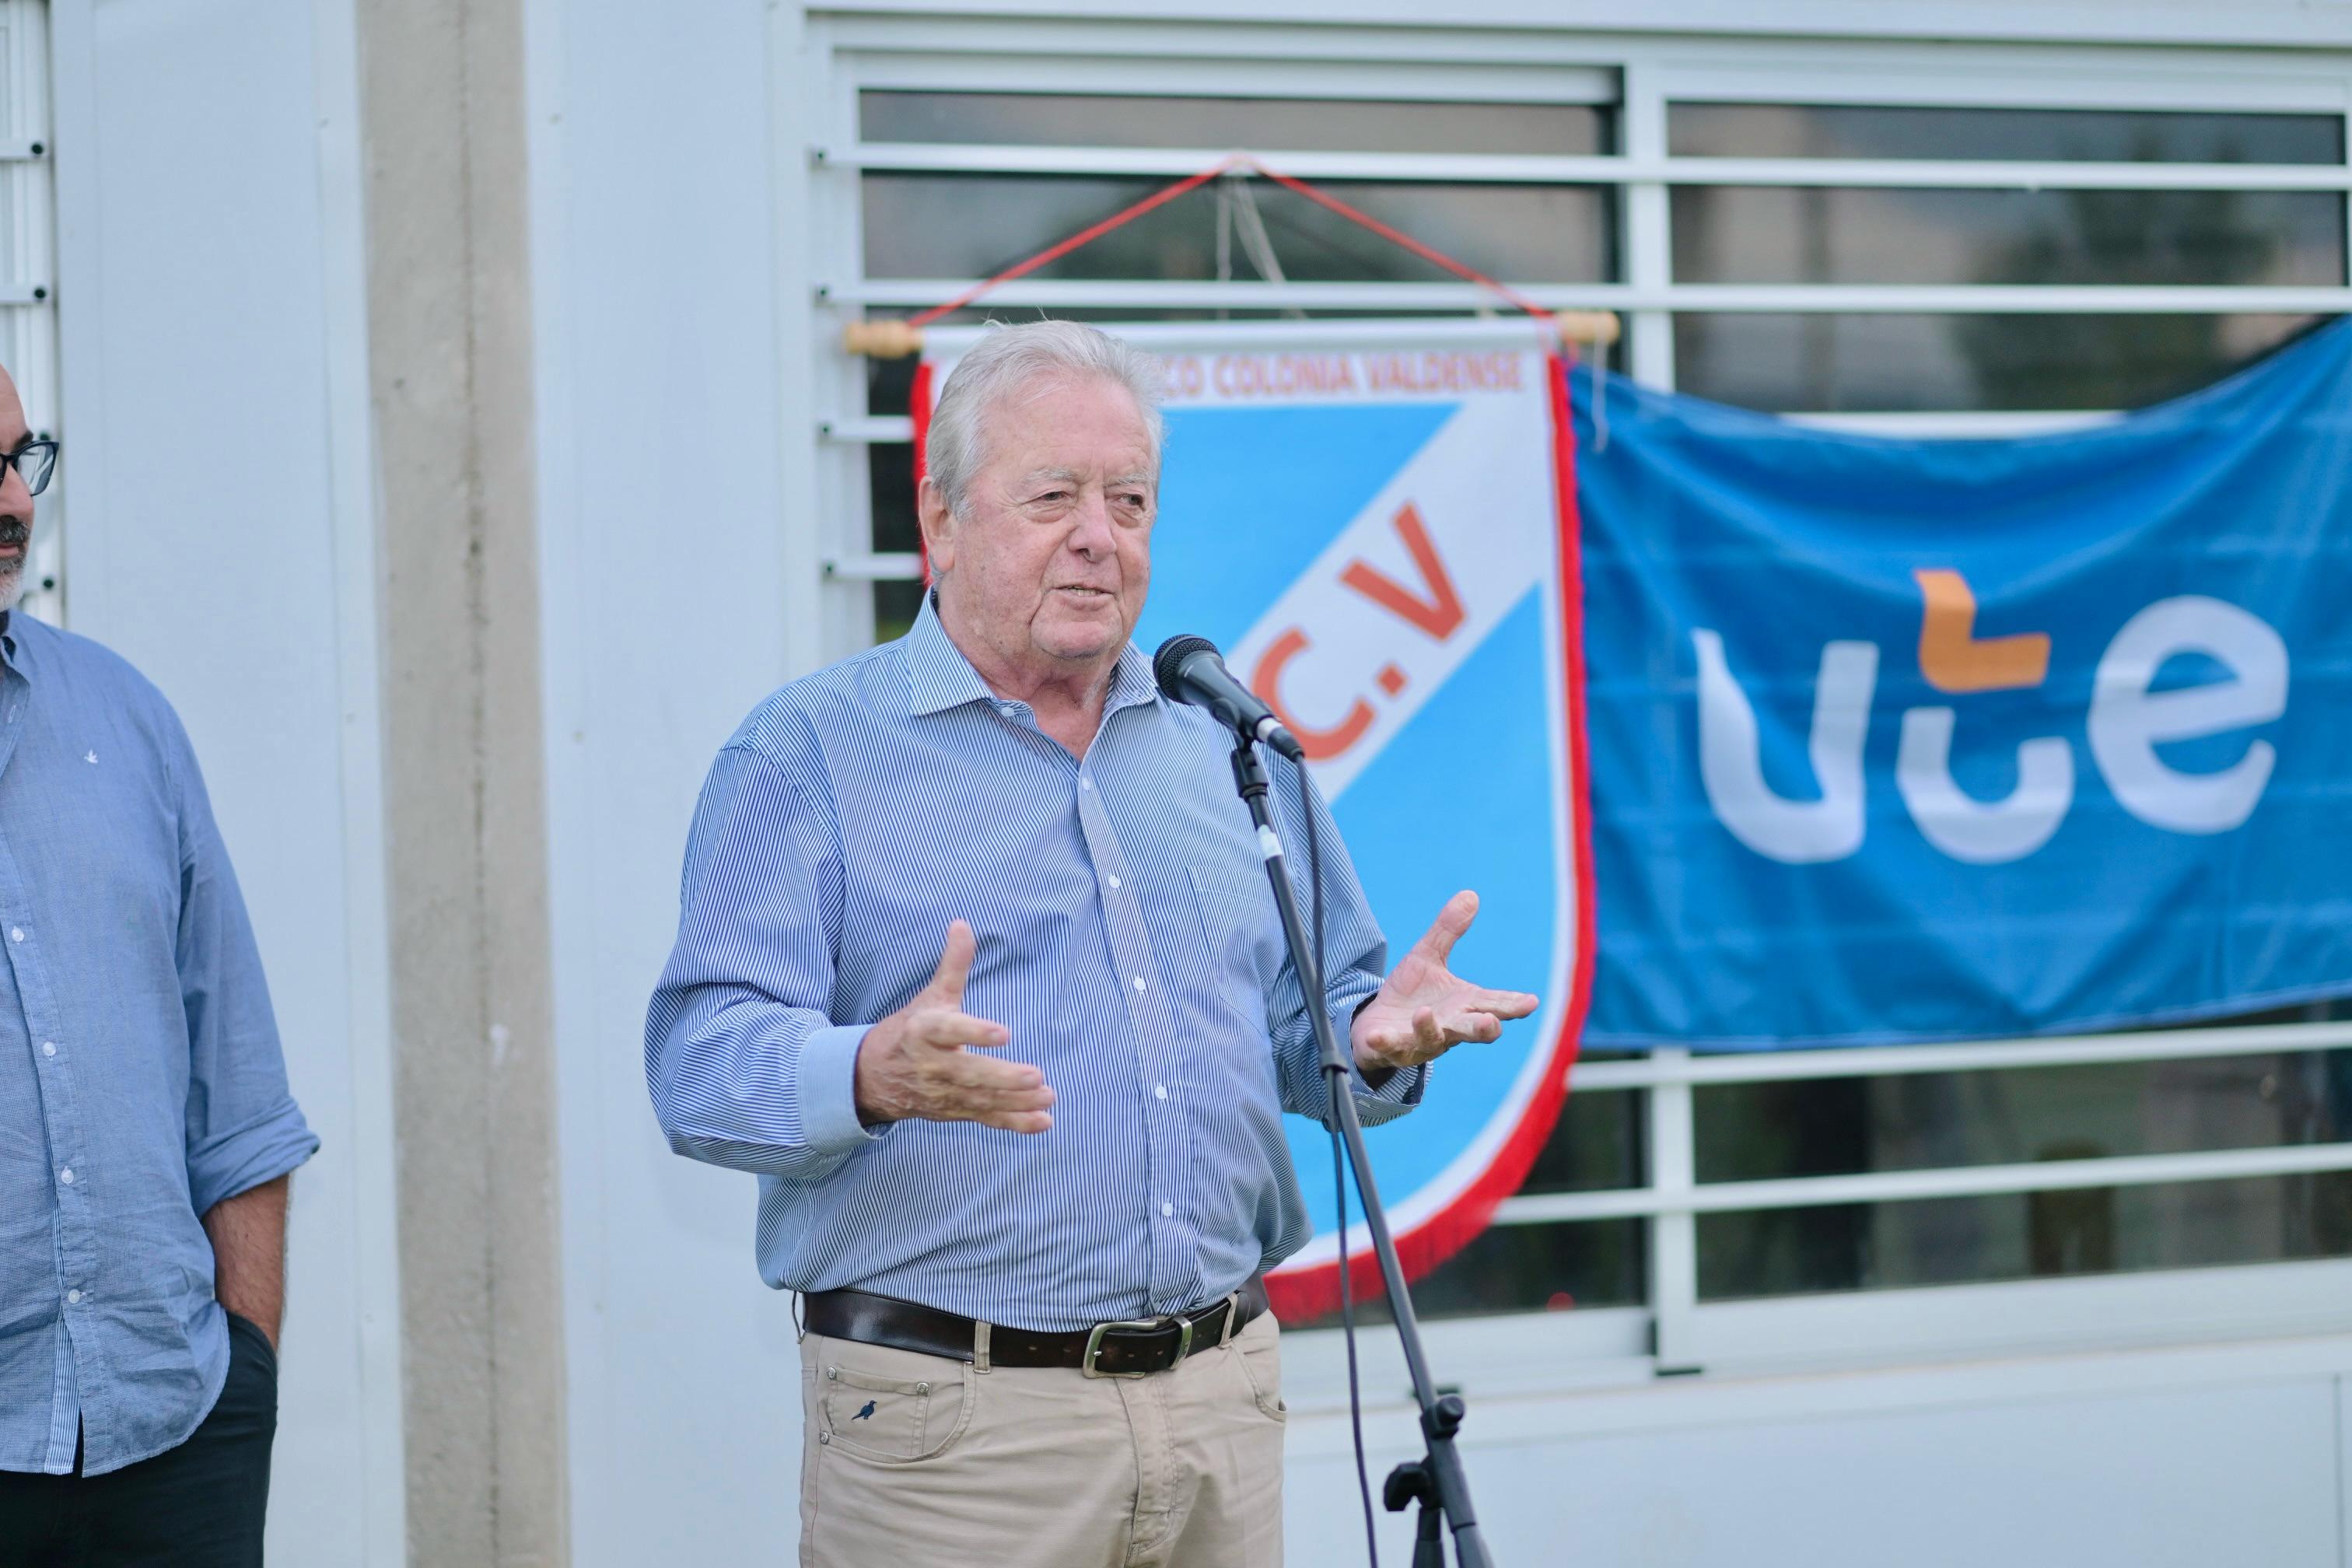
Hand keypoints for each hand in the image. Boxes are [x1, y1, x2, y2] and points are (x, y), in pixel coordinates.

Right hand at [853, 921, 1054, 1133]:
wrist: (872, 1078)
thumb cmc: (909, 1031)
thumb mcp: (929, 998)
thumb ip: (952, 966)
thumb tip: (963, 924)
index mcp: (924, 1032)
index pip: (949, 1031)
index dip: (974, 1032)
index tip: (1003, 1032)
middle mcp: (933, 1066)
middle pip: (968, 1073)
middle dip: (1002, 1078)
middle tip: (1035, 1076)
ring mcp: (944, 1093)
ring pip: (981, 1099)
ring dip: (1016, 1101)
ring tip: (1047, 1096)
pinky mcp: (955, 1111)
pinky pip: (986, 1119)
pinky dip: (1014, 1123)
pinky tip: (1043, 1122)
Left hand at [1349, 890, 1538, 1074]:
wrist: (1376, 1025)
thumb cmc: (1412, 994)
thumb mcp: (1427, 957)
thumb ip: (1448, 931)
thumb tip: (1470, 894)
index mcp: (1463, 1006)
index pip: (1493, 1004)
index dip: (1513, 1005)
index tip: (1530, 1002)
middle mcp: (1448, 1027)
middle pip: (1472, 1031)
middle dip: (1482, 1028)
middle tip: (1492, 1023)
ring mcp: (1421, 1042)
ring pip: (1431, 1041)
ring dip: (1429, 1028)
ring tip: (1424, 1012)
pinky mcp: (1392, 1049)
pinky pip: (1390, 1049)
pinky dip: (1386, 1043)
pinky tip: (1377, 1036)